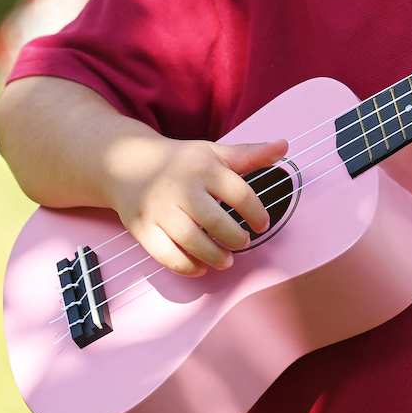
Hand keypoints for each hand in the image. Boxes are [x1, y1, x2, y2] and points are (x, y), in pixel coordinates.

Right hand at [105, 135, 288, 277]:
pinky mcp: (142, 227)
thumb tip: (284, 145)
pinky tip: (200, 267)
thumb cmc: (180, 162)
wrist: (126, 163)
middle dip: (235, 238)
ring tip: (226, 260)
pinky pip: (165, 254)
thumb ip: (249, 154)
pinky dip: (186, 266)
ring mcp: (159, 209)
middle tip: (243, 242)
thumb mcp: (214, 153)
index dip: (257, 214)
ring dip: (214, 256)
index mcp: (203, 167)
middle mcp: (181, 187)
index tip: (262, 225)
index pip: (239, 194)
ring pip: (191, 240)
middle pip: (215, 221)